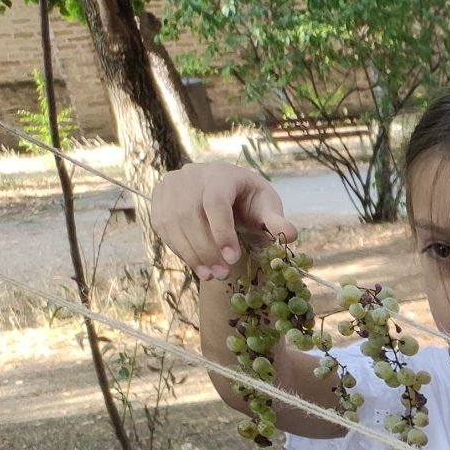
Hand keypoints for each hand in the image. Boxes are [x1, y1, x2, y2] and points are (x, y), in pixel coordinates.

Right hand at [150, 161, 291, 278]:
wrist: (224, 189)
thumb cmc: (249, 200)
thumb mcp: (266, 206)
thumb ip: (275, 220)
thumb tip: (291, 235)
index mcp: (221, 173)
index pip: (215, 202)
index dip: (222, 232)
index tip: (233, 258)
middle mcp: (191, 174)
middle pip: (191, 214)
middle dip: (207, 249)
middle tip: (223, 274)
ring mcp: (171, 185)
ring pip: (173, 222)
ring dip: (191, 253)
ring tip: (210, 275)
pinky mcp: (159, 198)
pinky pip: (163, 227)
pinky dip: (179, 249)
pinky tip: (197, 265)